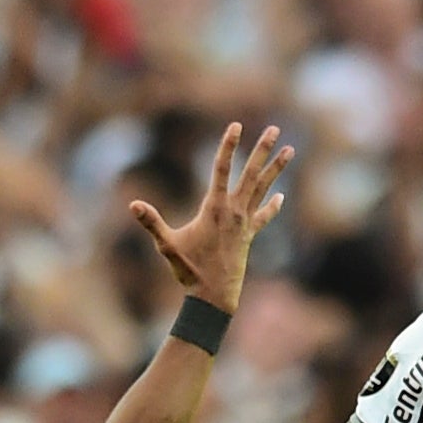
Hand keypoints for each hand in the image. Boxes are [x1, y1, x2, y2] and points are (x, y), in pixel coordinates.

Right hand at [128, 122, 293, 315]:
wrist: (214, 297)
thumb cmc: (189, 271)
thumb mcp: (167, 245)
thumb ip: (151, 222)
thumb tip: (132, 204)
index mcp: (214, 208)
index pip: (221, 169)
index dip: (228, 145)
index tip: (235, 126)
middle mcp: (234, 211)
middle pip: (251, 173)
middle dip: (262, 150)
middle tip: (274, 128)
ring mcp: (244, 224)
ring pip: (263, 189)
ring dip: (276, 169)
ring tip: (290, 150)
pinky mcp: (249, 237)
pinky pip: (263, 217)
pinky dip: (272, 206)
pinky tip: (281, 196)